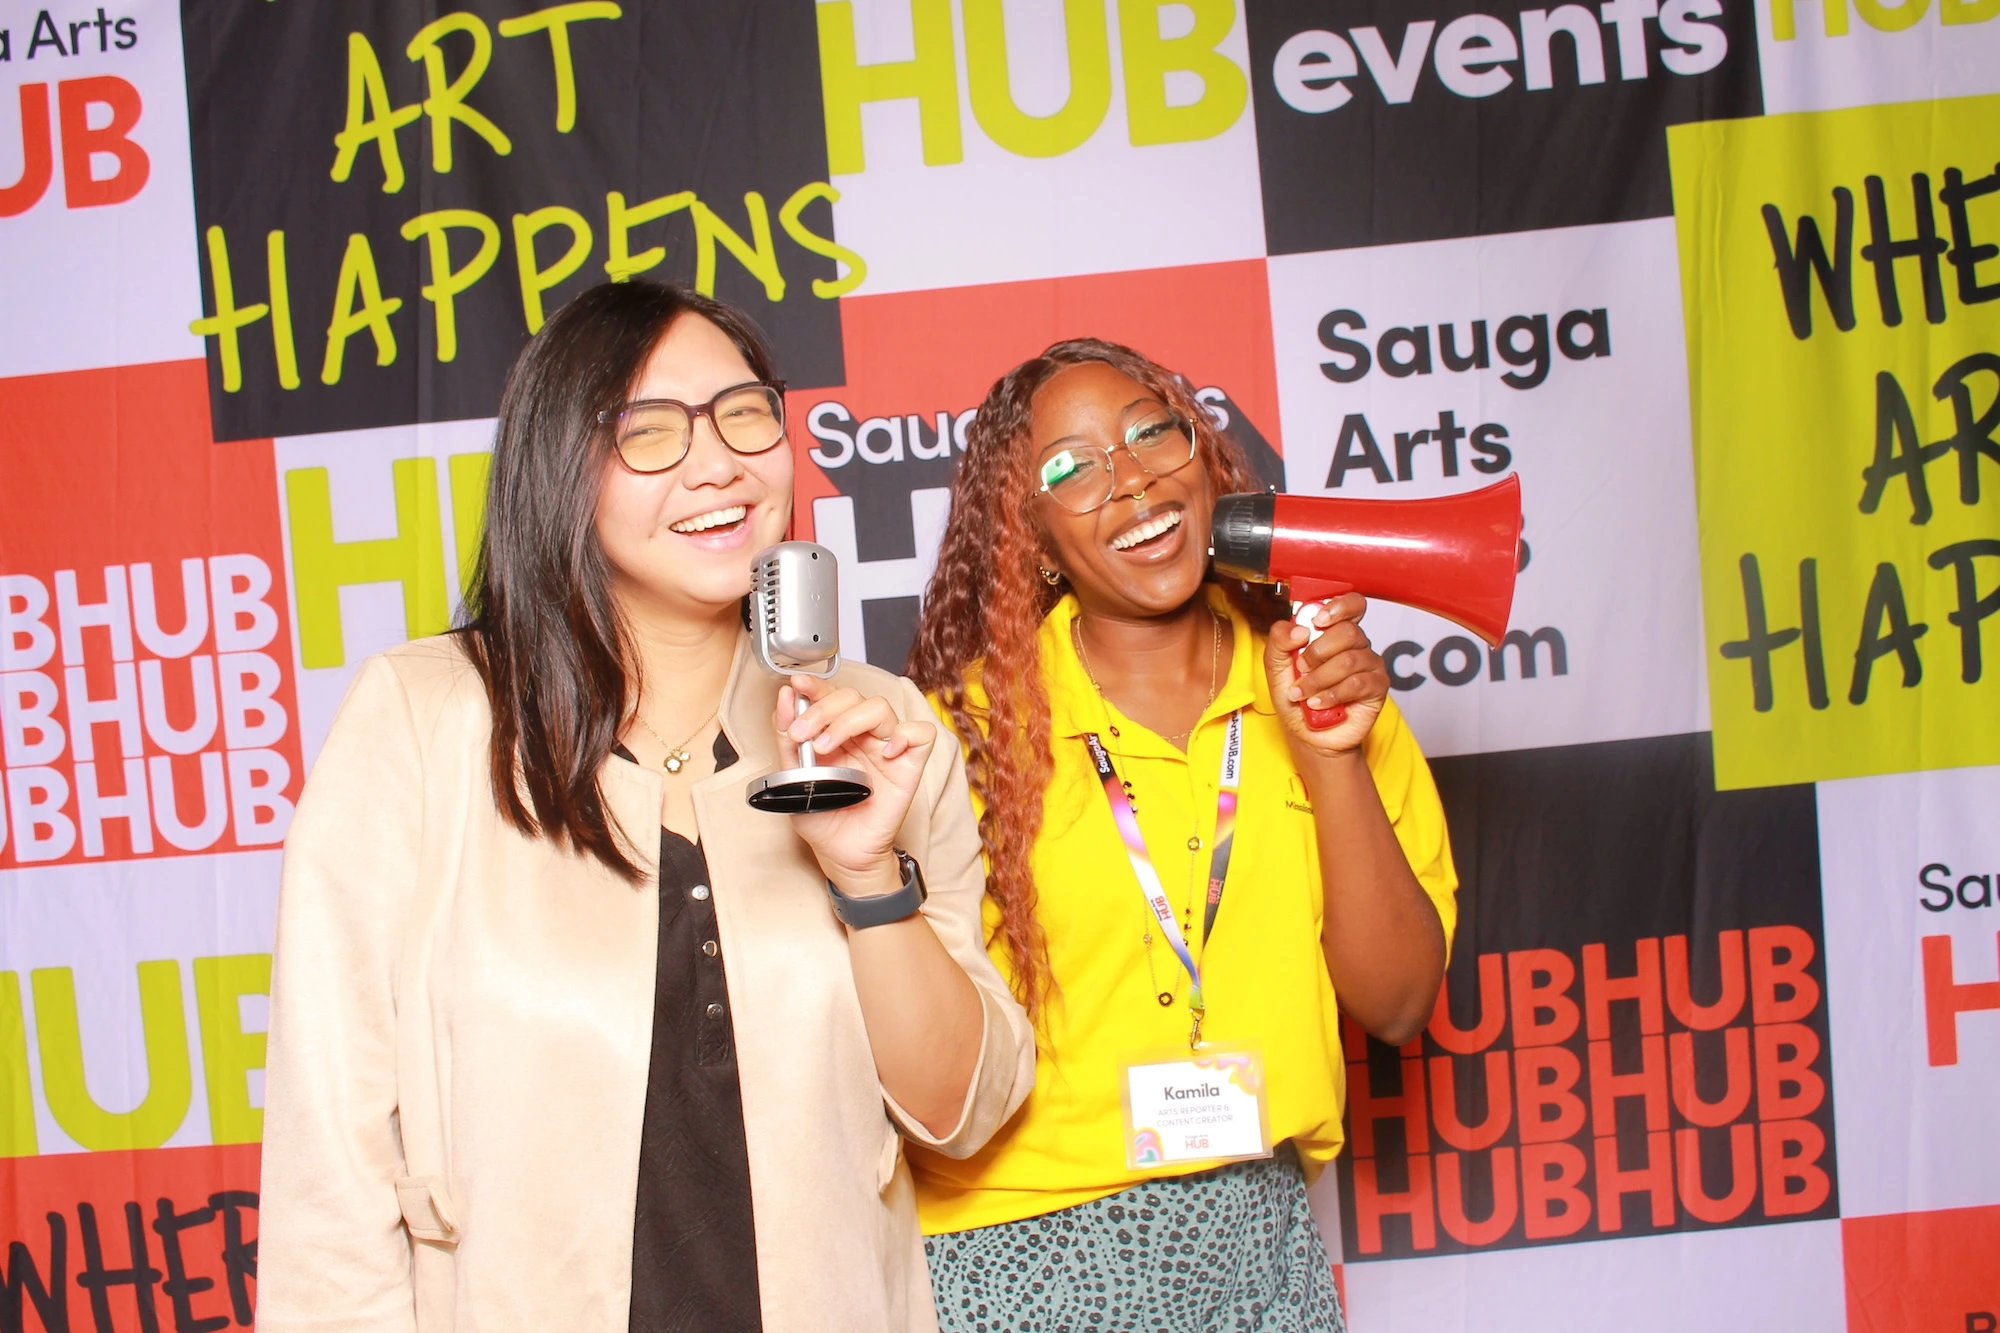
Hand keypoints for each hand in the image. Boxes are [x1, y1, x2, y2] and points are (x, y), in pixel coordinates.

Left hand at [773, 675, 936, 890]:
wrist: (842, 855)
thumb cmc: (823, 819)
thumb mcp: (793, 778)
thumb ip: (787, 741)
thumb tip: (784, 700)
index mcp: (836, 733)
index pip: (830, 696)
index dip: (816, 686)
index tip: (796, 684)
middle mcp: (862, 735)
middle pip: (853, 697)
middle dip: (823, 709)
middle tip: (803, 734)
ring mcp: (888, 747)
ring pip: (880, 708)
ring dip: (848, 721)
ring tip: (826, 747)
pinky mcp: (910, 765)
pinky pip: (921, 734)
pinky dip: (904, 735)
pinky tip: (885, 752)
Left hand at [1264, 593, 1388, 759]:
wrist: (1307, 733)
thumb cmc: (1297, 697)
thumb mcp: (1276, 667)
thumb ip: (1279, 641)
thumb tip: (1298, 629)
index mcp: (1336, 632)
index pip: (1352, 604)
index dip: (1339, 607)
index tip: (1318, 620)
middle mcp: (1357, 645)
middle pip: (1348, 632)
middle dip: (1317, 652)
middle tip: (1301, 668)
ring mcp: (1370, 665)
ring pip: (1349, 660)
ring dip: (1318, 679)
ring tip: (1303, 694)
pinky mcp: (1377, 688)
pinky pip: (1357, 684)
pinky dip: (1331, 694)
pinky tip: (1318, 703)